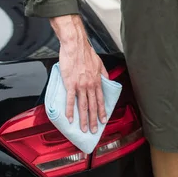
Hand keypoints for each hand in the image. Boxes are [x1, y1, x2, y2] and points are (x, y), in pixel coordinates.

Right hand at [51, 15, 108, 133]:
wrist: (75, 46)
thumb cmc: (86, 53)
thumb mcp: (99, 63)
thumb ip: (104, 74)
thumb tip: (108, 80)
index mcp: (97, 80)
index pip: (101, 99)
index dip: (102, 111)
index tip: (103, 120)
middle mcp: (90, 85)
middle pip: (93, 106)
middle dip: (93, 120)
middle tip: (93, 130)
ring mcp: (80, 85)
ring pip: (83, 105)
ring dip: (83, 119)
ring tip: (83, 129)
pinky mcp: (70, 84)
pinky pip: (70, 100)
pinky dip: (70, 110)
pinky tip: (70, 119)